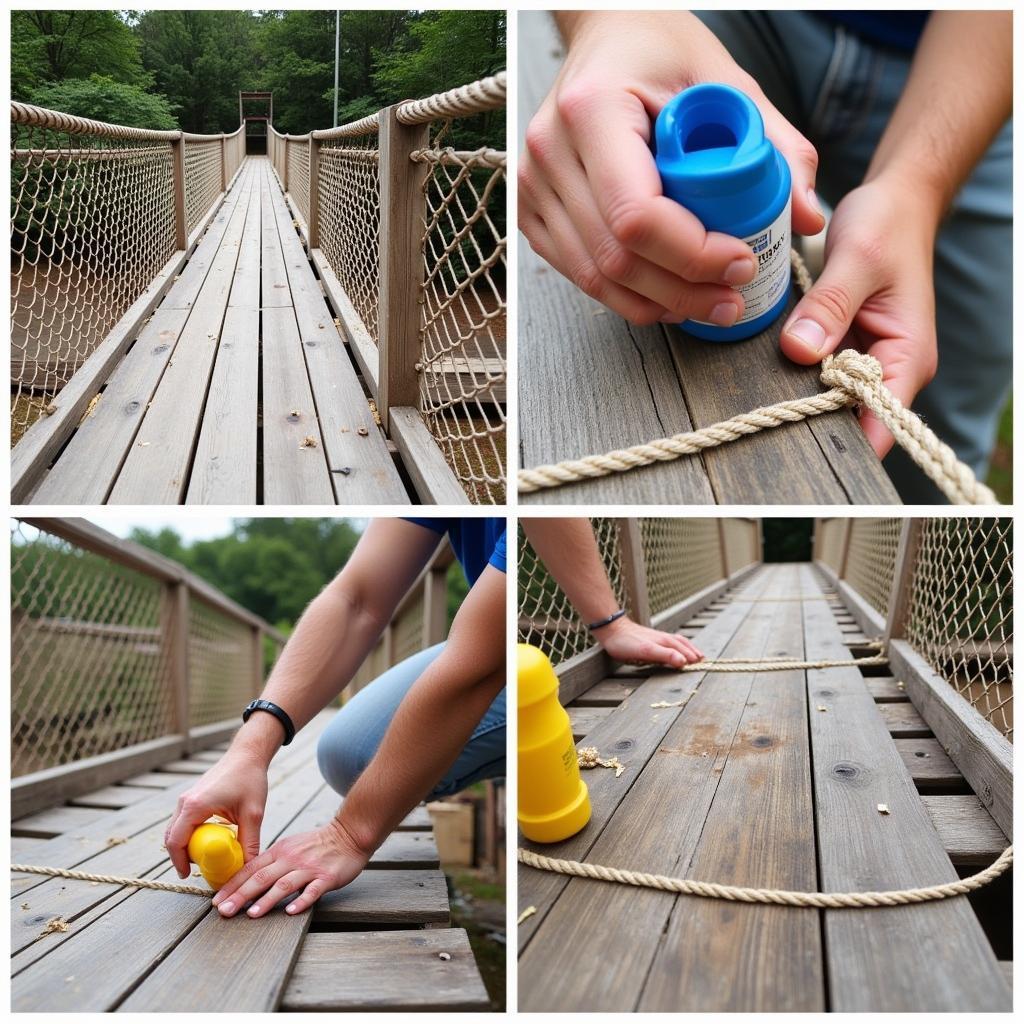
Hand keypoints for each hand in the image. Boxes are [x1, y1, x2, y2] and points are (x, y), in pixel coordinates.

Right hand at [163, 750, 267, 877]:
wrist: (248, 753)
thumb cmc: (250, 779)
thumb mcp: (253, 814)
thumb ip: (250, 842)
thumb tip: (249, 867)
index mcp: (195, 806)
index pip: (176, 842)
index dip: (179, 862)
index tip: (188, 876)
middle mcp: (185, 801)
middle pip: (171, 837)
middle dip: (180, 856)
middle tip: (197, 869)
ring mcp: (187, 797)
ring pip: (175, 828)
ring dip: (184, 844)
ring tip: (202, 857)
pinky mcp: (192, 795)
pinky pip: (183, 820)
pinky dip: (189, 833)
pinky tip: (206, 839)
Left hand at [212, 818, 369, 918]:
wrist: (349, 833)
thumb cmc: (317, 844)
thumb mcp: (290, 846)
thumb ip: (271, 862)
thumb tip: (247, 880)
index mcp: (279, 851)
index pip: (250, 868)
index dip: (232, 885)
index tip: (216, 901)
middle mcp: (291, 859)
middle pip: (262, 877)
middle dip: (241, 895)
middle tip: (224, 911)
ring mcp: (309, 868)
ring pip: (284, 884)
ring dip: (266, 900)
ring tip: (251, 914)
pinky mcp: (326, 877)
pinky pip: (312, 890)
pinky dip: (301, 901)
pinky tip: (290, 911)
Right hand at [520, 11, 823, 325]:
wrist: (605, 37)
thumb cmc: (659, 50)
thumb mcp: (726, 81)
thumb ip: (774, 146)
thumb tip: (806, 216)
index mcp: (593, 109)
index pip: (636, 214)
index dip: (692, 253)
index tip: (741, 261)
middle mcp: (549, 152)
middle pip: (617, 257)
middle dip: (683, 290)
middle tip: (733, 298)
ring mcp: (531, 185)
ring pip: (596, 276)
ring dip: (658, 302)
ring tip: (708, 304)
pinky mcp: (530, 210)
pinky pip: (579, 273)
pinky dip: (626, 296)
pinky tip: (667, 296)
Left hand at [596, 615, 703, 668]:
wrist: (611, 630)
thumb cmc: (627, 643)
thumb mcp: (647, 651)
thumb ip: (665, 656)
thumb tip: (684, 662)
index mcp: (665, 642)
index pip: (683, 651)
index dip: (692, 657)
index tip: (702, 665)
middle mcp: (664, 638)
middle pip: (682, 644)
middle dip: (693, 652)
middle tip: (703, 660)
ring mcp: (657, 637)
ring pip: (677, 641)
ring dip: (687, 647)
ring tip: (695, 654)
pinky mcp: (650, 638)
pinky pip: (669, 641)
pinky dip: (677, 645)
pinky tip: (674, 647)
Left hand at [779, 175, 937, 455]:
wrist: (893, 204)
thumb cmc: (887, 225)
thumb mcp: (856, 258)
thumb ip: (828, 306)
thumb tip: (799, 350)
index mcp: (908, 356)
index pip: (882, 424)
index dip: (842, 438)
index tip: (797, 433)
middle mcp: (891, 368)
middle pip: (849, 419)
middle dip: (811, 419)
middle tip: (765, 410)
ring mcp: (866, 362)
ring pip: (829, 401)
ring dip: (799, 395)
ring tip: (764, 391)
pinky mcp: (845, 351)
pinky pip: (819, 376)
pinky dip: (798, 373)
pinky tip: (774, 367)